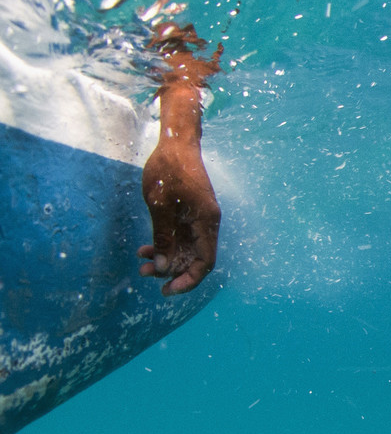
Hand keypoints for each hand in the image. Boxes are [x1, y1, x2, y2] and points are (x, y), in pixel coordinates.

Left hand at [138, 138, 220, 295]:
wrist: (176, 144)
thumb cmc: (168, 170)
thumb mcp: (160, 206)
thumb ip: (163, 238)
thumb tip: (163, 268)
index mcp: (206, 222)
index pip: (205, 262)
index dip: (189, 280)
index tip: (167, 289)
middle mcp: (207, 224)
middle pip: (196, 259)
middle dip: (172, 271)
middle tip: (145, 275)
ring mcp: (198, 219)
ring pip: (186, 251)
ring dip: (166, 260)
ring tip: (141, 263)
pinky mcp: (189, 214)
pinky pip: (180, 238)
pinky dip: (165, 246)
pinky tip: (145, 248)